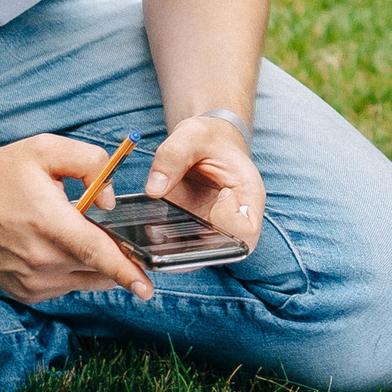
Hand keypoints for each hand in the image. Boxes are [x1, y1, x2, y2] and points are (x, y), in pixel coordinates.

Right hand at [0, 133, 156, 304]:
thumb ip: (89, 162)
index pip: (95, 252)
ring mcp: (31, 281)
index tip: (147, 287)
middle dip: (113, 252)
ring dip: (91, 260)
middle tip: (108, 231)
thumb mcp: (46, 149)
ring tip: (67, 231)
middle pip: (96, 266)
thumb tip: (108, 200)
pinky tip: (53, 245)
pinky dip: (71, 268)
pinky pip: (66, 284)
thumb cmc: (1, 174)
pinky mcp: (26, 292)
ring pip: (84, 278)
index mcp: (47, 223)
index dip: (125, 271)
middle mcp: (40, 259)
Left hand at [140, 113, 265, 259]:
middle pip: (221, 253)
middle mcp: (231, 220)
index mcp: (246, 197)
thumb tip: (154, 189)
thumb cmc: (207, 138)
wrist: (204, 143)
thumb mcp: (191, 135)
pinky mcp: (192, 231)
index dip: (232, 223)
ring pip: (197, 257)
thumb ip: (173, 156)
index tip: (220, 197)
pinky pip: (179, 248)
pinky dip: (161, 245)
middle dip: (193, 250)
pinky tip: (144, 232)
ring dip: (173, 252)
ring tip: (150, 234)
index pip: (248, 231)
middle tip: (166, 231)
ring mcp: (211, 229)